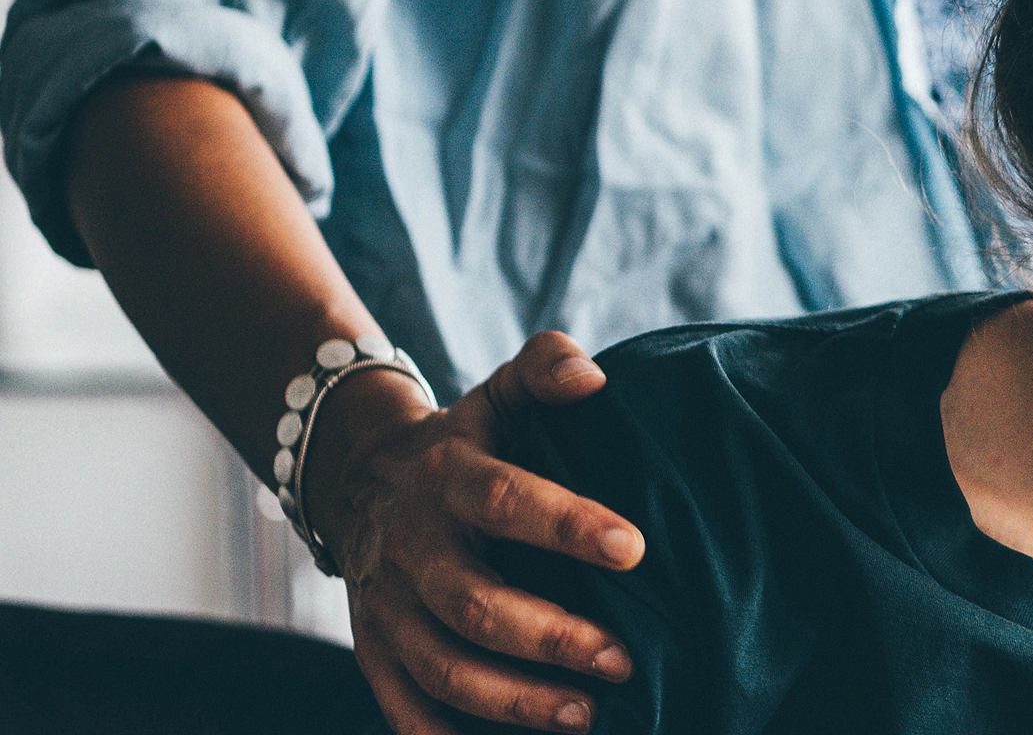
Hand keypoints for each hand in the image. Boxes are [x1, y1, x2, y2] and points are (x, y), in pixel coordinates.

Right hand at [305, 331, 646, 733]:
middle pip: (473, 605)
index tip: (634, 547)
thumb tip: (593, 378)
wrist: (362, 483)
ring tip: (589, 718)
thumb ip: (546, 368)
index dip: (565, 523)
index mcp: (447, 480)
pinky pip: (406, 711)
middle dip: (550, 638)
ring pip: (444, 669)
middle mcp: (411, 549)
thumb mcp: (499, 394)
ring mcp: (386, 610)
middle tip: (624, 660)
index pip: (502, 500)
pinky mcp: (375, 654)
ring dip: (515, 701)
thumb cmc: (468, 442)